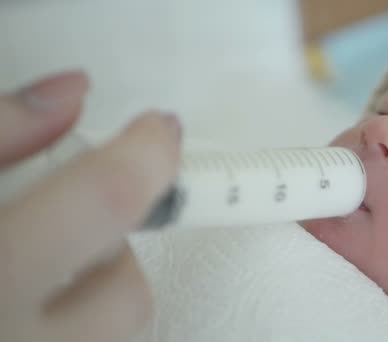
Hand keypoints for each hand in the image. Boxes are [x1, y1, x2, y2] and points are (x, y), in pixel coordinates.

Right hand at [0, 71, 180, 341]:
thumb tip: (72, 92)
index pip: (101, 203)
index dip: (144, 157)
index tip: (159, 132)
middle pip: (127, 297)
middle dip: (113, 253)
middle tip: (67, 231)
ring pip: (116, 332)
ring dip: (92, 295)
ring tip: (34, 274)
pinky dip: (78, 322)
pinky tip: (31, 308)